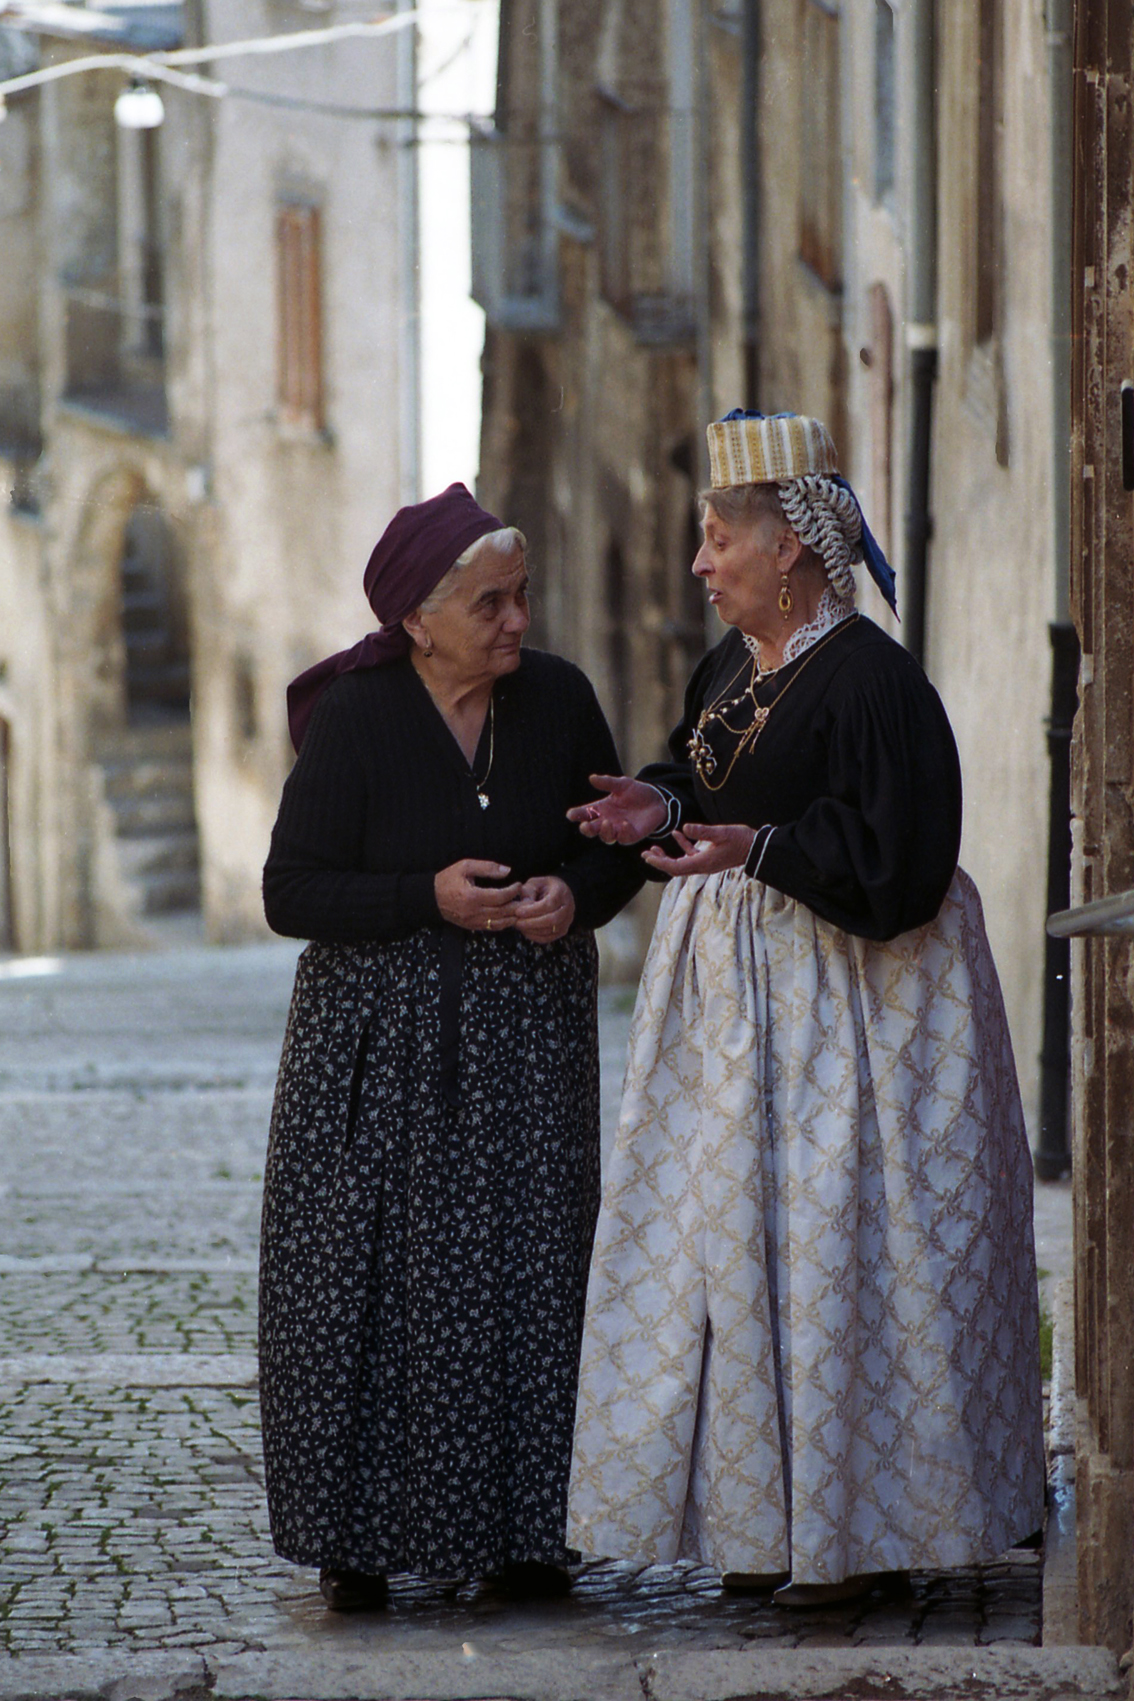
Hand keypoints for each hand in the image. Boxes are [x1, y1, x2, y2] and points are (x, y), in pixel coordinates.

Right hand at [434, 859, 523, 931]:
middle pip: (503, 912)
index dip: (513, 891)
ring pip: (500, 923)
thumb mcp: (465, 866)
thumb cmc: (447, 879)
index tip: (518, 885)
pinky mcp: (472, 926)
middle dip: (517, 905)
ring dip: (513, 916)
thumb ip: (487, 867)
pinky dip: (504, 923)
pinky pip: (492, 927)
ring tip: (522, 908)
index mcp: (472, 896)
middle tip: (526, 898)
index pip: (500, 897)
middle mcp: (473, 912)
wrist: (430, 898)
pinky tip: (510, 916)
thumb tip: (507, 871)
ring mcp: (473, 921)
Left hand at [512, 875, 575, 943]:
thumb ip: (527, 893)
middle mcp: (569, 907)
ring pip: (551, 930)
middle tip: (517, 922)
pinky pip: (549, 938)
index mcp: (562, 892)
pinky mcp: (562, 930)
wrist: (556, 892)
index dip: (533, 910)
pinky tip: (525, 931)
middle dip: (532, 922)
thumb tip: (521, 908)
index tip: (518, 912)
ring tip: (519, 925)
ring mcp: (567, 920)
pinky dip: (535, 937)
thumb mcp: (534, 884)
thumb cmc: (542, 887)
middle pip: (553, 919)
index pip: (549, 904)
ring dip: (532, 930)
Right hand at [567, 775, 667, 845]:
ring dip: (604, 832)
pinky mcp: (631, 835)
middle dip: (586, 829)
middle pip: (592, 829)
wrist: (657, 799)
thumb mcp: (622, 784)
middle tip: (584, 825)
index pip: (585, 813)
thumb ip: (607, 782)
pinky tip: (624, 824)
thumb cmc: (636, 792)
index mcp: (601, 809)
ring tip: (606, 822)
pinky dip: (623, 832)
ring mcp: (619, 830)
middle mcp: (607, 821)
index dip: (576, 815)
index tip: (570, 814)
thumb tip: (592, 778)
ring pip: (606, 837)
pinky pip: (624, 838)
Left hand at [641, 822, 755, 877]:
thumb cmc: (741, 840)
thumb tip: (684, 828)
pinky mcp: (710, 858)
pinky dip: (682, 846)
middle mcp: (702, 867)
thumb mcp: (722, 832)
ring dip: (668, 856)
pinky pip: (692, 855)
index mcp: (702, 863)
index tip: (647, 857)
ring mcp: (706, 863)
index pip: (675, 867)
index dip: (660, 863)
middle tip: (644, 854)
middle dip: (659, 862)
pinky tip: (677, 834)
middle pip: (675, 868)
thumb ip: (703, 831)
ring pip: (681, 863)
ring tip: (654, 848)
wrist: (756, 848)